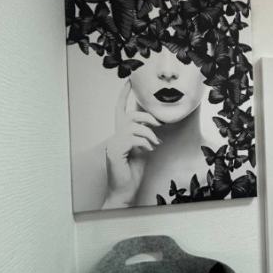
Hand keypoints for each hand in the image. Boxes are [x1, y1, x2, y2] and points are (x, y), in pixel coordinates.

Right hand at [102, 81, 161, 207]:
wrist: (125, 191)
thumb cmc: (133, 172)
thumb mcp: (143, 149)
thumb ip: (145, 135)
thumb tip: (154, 123)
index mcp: (120, 134)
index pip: (121, 111)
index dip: (124, 96)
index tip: (129, 81)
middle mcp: (114, 136)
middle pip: (130, 115)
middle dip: (147, 116)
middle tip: (159, 124)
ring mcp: (113, 143)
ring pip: (133, 125)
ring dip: (149, 133)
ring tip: (154, 144)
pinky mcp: (115, 150)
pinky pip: (133, 138)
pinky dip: (145, 142)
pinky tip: (148, 150)